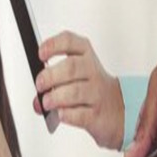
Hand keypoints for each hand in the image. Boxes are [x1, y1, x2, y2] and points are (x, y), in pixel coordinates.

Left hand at [33, 31, 124, 149]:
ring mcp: (97, 93)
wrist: (120, 108)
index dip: (53, 45)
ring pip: (75, 91)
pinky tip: (60, 114)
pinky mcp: (97, 114)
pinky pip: (81, 114)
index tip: (41, 54)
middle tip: (40, 85)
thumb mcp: (76, 77)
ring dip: (56, 97)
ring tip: (46, 102)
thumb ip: (53, 84)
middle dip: (51, 75)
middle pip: (71, 67)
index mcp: (85, 56)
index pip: (70, 41)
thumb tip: (36, 102)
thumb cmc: (92, 89)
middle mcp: (92, 71)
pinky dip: (67, 115)